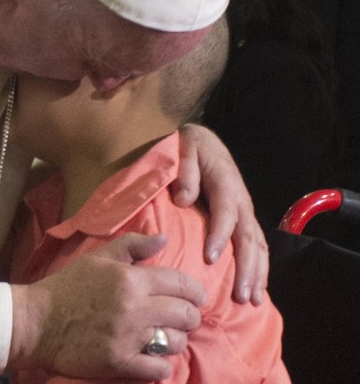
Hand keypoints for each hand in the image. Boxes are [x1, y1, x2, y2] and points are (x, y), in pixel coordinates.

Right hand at [8, 233, 204, 380]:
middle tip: (180, 318)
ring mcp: (128, 338)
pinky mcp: (120, 363)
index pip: (183, 284)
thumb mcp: (97, 259)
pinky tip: (150, 357)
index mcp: (131, 279)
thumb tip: (163, 238)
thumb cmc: (68, 287)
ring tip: (162, 337)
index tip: (195, 297)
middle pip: (186, 315)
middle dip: (189, 316)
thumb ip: (132, 245)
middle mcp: (134, 308)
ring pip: (176, 343)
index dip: (196, 292)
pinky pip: (159, 369)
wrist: (37, 322)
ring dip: (174, 340)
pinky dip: (159, 365)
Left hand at [173, 123, 268, 304]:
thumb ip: (185, 171)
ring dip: (257, 274)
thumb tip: (183, 198)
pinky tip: (255, 289)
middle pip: (248, 237)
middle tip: (240, 295)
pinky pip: (255, 246)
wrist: (201, 141)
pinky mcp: (243, 220)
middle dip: (247, 268)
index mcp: (225, 183)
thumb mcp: (183, 149)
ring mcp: (245, 212)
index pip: (226, 212)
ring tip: (252, 300)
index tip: (210, 259)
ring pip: (257, 246)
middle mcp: (241, 201)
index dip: (220, 235)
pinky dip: (258, 268)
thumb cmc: (188, 147)